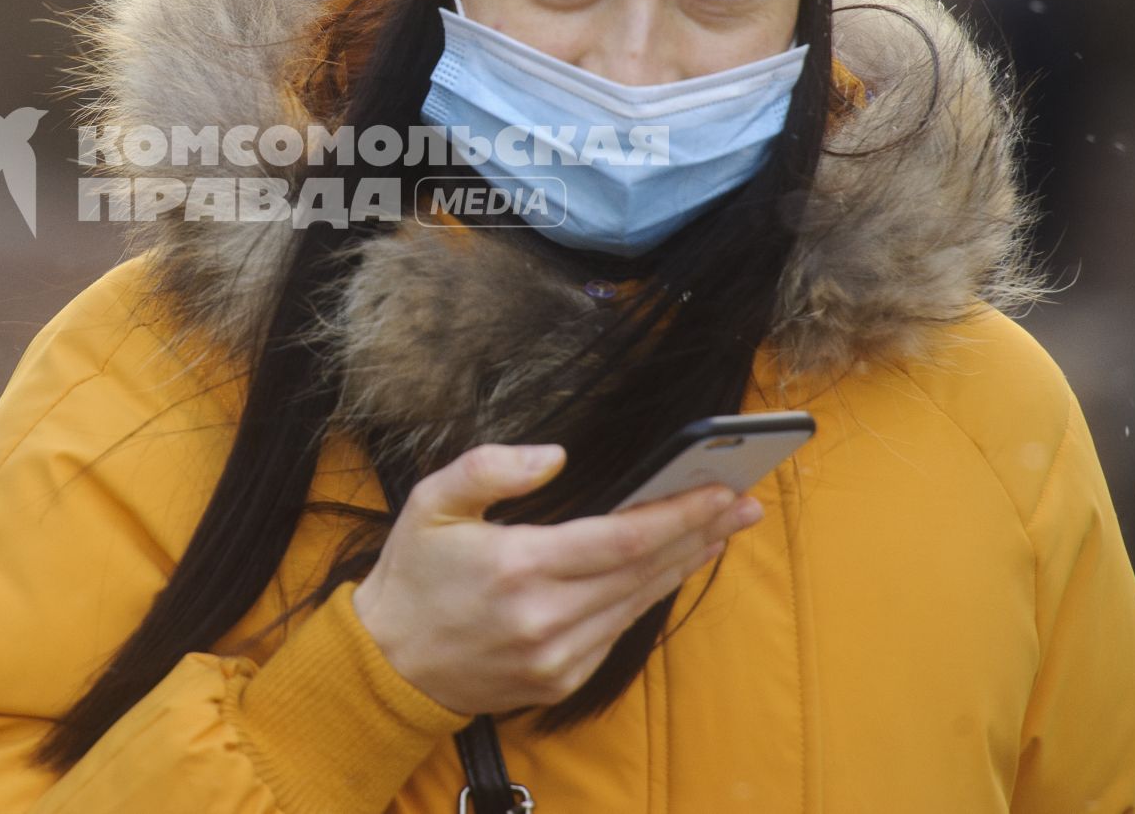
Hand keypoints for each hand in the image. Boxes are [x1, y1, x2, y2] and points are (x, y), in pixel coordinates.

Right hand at [351, 442, 764, 715]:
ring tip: (722, 529)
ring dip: (685, 563)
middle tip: (745, 502)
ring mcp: (556, 655)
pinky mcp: (561, 678)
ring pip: (639, 602)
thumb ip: (490, 468)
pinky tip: (669, 568)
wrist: (389, 663)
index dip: (679, 513)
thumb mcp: (430, 502)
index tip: (719, 488)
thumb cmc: (412, 575)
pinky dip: (649, 595)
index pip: (623, 538)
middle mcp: (545, 617)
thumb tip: (555, 456)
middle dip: (701, 532)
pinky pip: (618, 630)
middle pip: (645, 569)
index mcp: (518, 566)